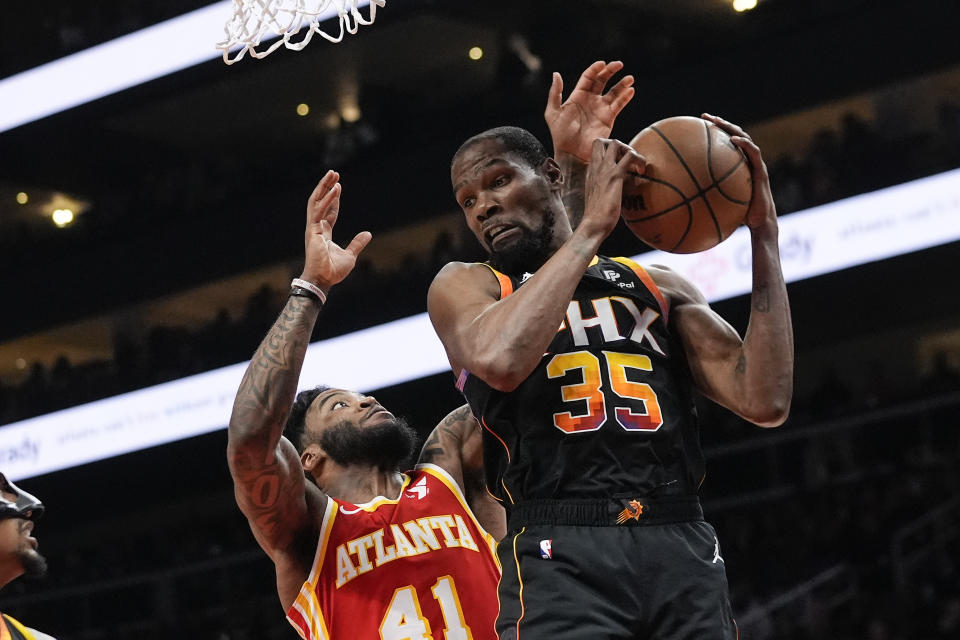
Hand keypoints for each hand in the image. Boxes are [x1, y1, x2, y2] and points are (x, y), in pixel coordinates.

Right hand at [300, 170, 372, 290]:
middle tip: (333, 173)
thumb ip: (357, 243)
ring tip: (333, 174)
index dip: (333, 199)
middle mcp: (316, 228)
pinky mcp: (312, 230)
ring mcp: (313, 228)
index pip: (328, 211)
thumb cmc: (334, 271)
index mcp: (323, 233)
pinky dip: (327, 199)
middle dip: (326, 187)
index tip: (338, 186)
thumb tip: (368, 233)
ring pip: (316, 201)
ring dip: (324, 187)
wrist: (324, 280)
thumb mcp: (351, 255)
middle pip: (320, 202)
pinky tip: (335, 189)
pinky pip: (319, 211)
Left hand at [545, 60, 634, 161]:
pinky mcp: (608, 118)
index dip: (595, 69)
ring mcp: (600, 109)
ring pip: (614, 92)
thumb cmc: (560, 134)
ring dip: (622, 84)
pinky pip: (619, 105)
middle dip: (611, 71)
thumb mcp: (552, 112)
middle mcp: (590, 100)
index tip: (602, 64)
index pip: (588, 77)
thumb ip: (554, 93)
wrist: (571, 153)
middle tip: (619, 64)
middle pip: (602, 80)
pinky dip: (625, 98)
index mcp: (577, 96)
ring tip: (630, 78)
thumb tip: (556, 74)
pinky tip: (630, 91)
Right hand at [580, 138, 645, 237]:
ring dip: (629, 149)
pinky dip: (639, 159)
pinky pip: (630, 156)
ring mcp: (604, 170)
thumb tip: (616, 194)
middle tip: (627, 160)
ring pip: (616, 143)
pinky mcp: (615, 175)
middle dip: (617, 145)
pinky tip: (642, 172)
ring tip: (636, 165)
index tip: (618, 164)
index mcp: (590, 174)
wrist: (593, 224)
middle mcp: (595, 168)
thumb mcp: (597, 200)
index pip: (595, 152)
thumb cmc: (596, 218)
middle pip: (601, 141)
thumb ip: (604, 191)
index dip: (608, 152)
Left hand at [701, 113, 777, 232]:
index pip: (726, 144)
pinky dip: (744, 144)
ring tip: (717, 121)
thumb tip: (678, 200)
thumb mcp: (717, 203)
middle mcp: (747, 162)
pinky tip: (733, 140)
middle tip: (704, 116)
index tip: (697, 126)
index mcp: (737, 166)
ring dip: (731, 128)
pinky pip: (754, 153)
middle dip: (720, 124)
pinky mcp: (762, 171)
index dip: (714, 133)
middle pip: (734, 135)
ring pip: (745, 139)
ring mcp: (756, 165)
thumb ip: (703, 196)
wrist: (759, 223)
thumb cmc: (738, 215)